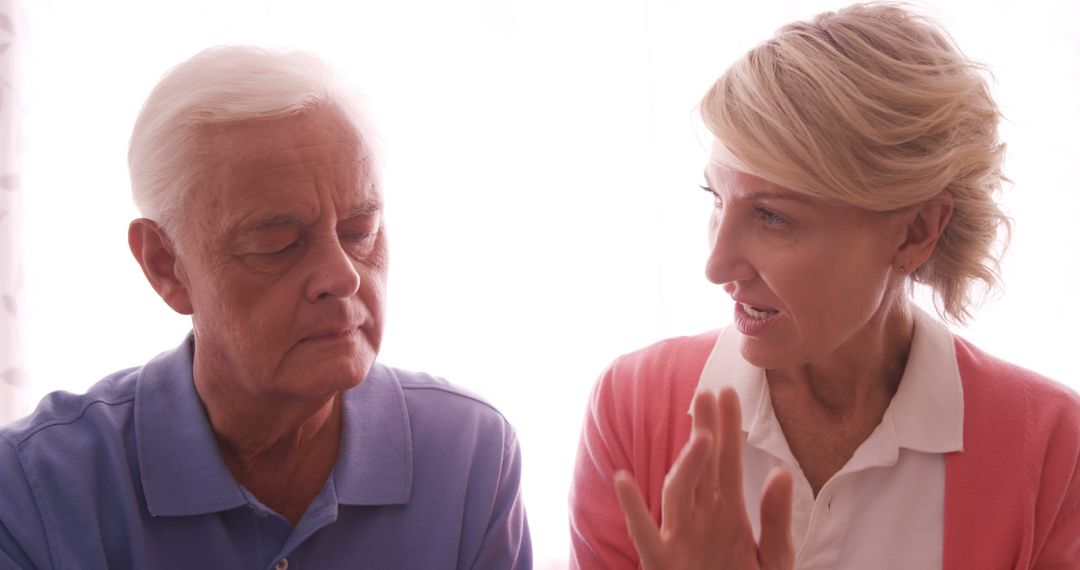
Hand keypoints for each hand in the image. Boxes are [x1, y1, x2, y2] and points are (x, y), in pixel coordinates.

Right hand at [614, 388, 794, 569]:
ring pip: (679, 493)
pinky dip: (632, 508)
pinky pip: (645, 533)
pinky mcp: (663, 562)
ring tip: (701, 438)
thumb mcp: (773, 560)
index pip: (728, 463)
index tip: (729, 392)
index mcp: (729, 515)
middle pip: (702, 467)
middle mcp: (701, 519)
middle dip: (706, 431)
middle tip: (708, 392)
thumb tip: (782, 473)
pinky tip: (624, 481)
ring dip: (688, 465)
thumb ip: (776, 520)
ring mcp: (680, 538)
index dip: (729, 428)